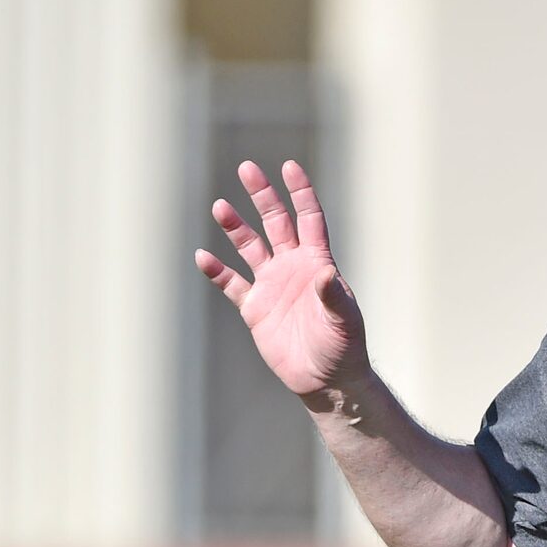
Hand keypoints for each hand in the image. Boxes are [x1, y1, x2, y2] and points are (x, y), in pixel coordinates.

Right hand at [194, 159, 369, 399]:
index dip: (300, 192)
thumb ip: (333, 296)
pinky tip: (202, 257)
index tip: (289, 167)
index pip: (309, 218)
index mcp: (318, 262)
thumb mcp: (344, 321)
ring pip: (250, 247)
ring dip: (235, 227)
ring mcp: (272, 286)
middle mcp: (292, 267)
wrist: (325, 379)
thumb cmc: (343, 348)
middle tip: (246, 169)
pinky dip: (217, 272)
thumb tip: (324, 275)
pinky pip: (232, 284)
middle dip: (262, 195)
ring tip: (220, 206)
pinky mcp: (255, 309)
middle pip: (275, 221)